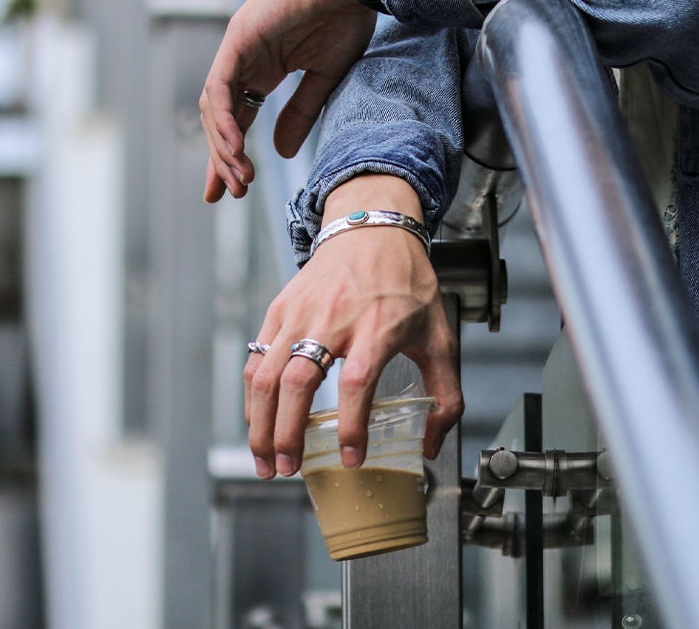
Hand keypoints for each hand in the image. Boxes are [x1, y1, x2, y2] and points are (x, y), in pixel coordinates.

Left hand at [199, 0, 377, 202]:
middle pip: (221, 119)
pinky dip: (225, 119)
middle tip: (230, 192)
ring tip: (239, 179)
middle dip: (222, 159)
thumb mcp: (324, 78)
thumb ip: (300, 114)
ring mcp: (238, 49)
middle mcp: (244, 62)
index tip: (233, 189)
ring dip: (224, 146)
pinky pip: (222, 86)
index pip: (238, 119)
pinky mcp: (239, 38)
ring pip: (216, 107)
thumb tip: (282, 154)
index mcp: (262, 70)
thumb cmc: (344, 16)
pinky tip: (233, 148)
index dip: (232, 155)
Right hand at [243, 175, 463, 478]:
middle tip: (288, 469)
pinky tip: (257, 420)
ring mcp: (300, 314)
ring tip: (265, 458)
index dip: (351, 427)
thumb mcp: (439, 334)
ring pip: (267, 374)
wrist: (371, 228)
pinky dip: (253, 395)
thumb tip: (431, 443)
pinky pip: (257, 357)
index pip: (357, 384)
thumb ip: (446, 394)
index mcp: (376, 327)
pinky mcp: (281, 309)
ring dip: (259, 422)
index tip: (351, 459)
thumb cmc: (405, 281)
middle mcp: (332, 320)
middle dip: (286, 434)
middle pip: (296, 383)